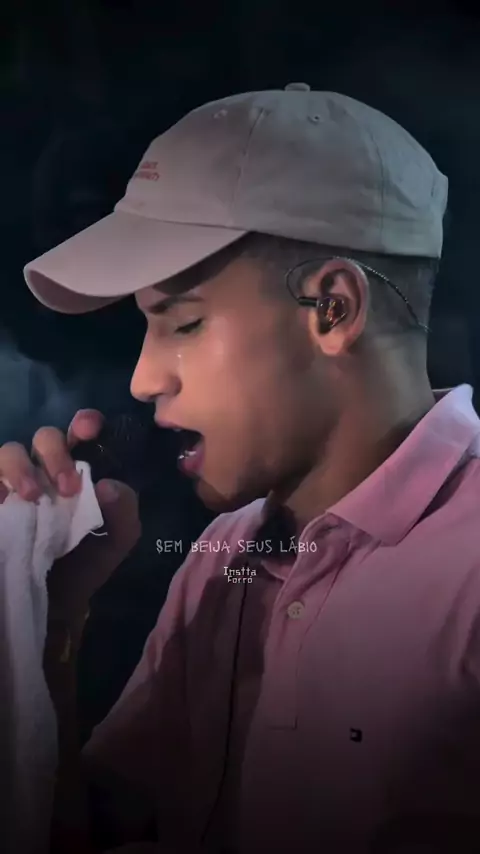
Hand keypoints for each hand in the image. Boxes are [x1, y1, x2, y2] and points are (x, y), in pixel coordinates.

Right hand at [0, 409, 140, 619]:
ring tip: (32, 496)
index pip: (81, 431)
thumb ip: (125, 510)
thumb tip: (107, 486)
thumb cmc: (86, 562)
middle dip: (56, 452)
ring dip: (21, 467)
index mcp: (79, 469)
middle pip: (45, 436)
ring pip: (9, 451)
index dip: (84, 422)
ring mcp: (12, 484)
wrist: (54, 603)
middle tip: (68, 487)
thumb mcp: (117, 539)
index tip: (88, 429)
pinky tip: (3, 501)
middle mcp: (44, 468)